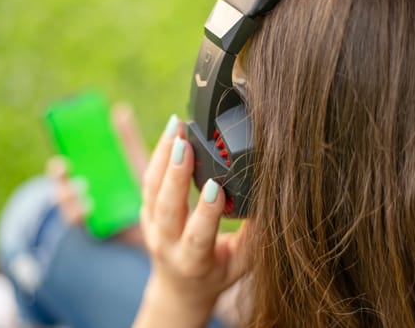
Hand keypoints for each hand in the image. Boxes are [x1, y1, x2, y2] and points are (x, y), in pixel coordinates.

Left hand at [134, 115, 247, 327]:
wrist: (179, 287)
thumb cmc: (215, 274)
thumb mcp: (240, 264)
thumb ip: (254, 237)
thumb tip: (270, 202)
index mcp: (193, 261)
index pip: (197, 235)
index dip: (206, 211)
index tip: (216, 185)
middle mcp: (166, 243)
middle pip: (166, 207)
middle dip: (174, 173)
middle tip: (183, 143)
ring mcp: (150, 226)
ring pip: (150, 188)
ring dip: (162, 154)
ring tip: (175, 126)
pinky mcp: (145, 210)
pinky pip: (147, 180)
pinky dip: (158, 154)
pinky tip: (170, 133)